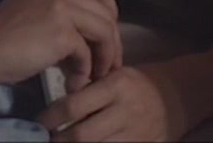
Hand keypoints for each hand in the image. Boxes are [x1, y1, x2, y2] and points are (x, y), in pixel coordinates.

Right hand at [0, 0, 122, 87]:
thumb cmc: (1, 37)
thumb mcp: (34, 8)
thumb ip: (62, 9)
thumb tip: (94, 31)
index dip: (109, 12)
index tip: (104, 37)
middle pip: (107, 9)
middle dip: (113, 39)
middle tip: (107, 63)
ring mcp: (60, 6)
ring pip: (105, 30)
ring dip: (105, 57)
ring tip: (95, 75)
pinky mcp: (60, 32)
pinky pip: (88, 53)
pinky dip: (85, 71)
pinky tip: (74, 82)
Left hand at [35, 66, 183, 141]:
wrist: (174, 98)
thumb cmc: (135, 84)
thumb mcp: (115, 75)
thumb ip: (89, 87)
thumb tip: (54, 105)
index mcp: (116, 86)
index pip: (74, 106)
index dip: (50, 117)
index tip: (38, 122)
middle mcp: (125, 111)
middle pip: (81, 135)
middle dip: (58, 140)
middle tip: (45, 139)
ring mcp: (134, 133)